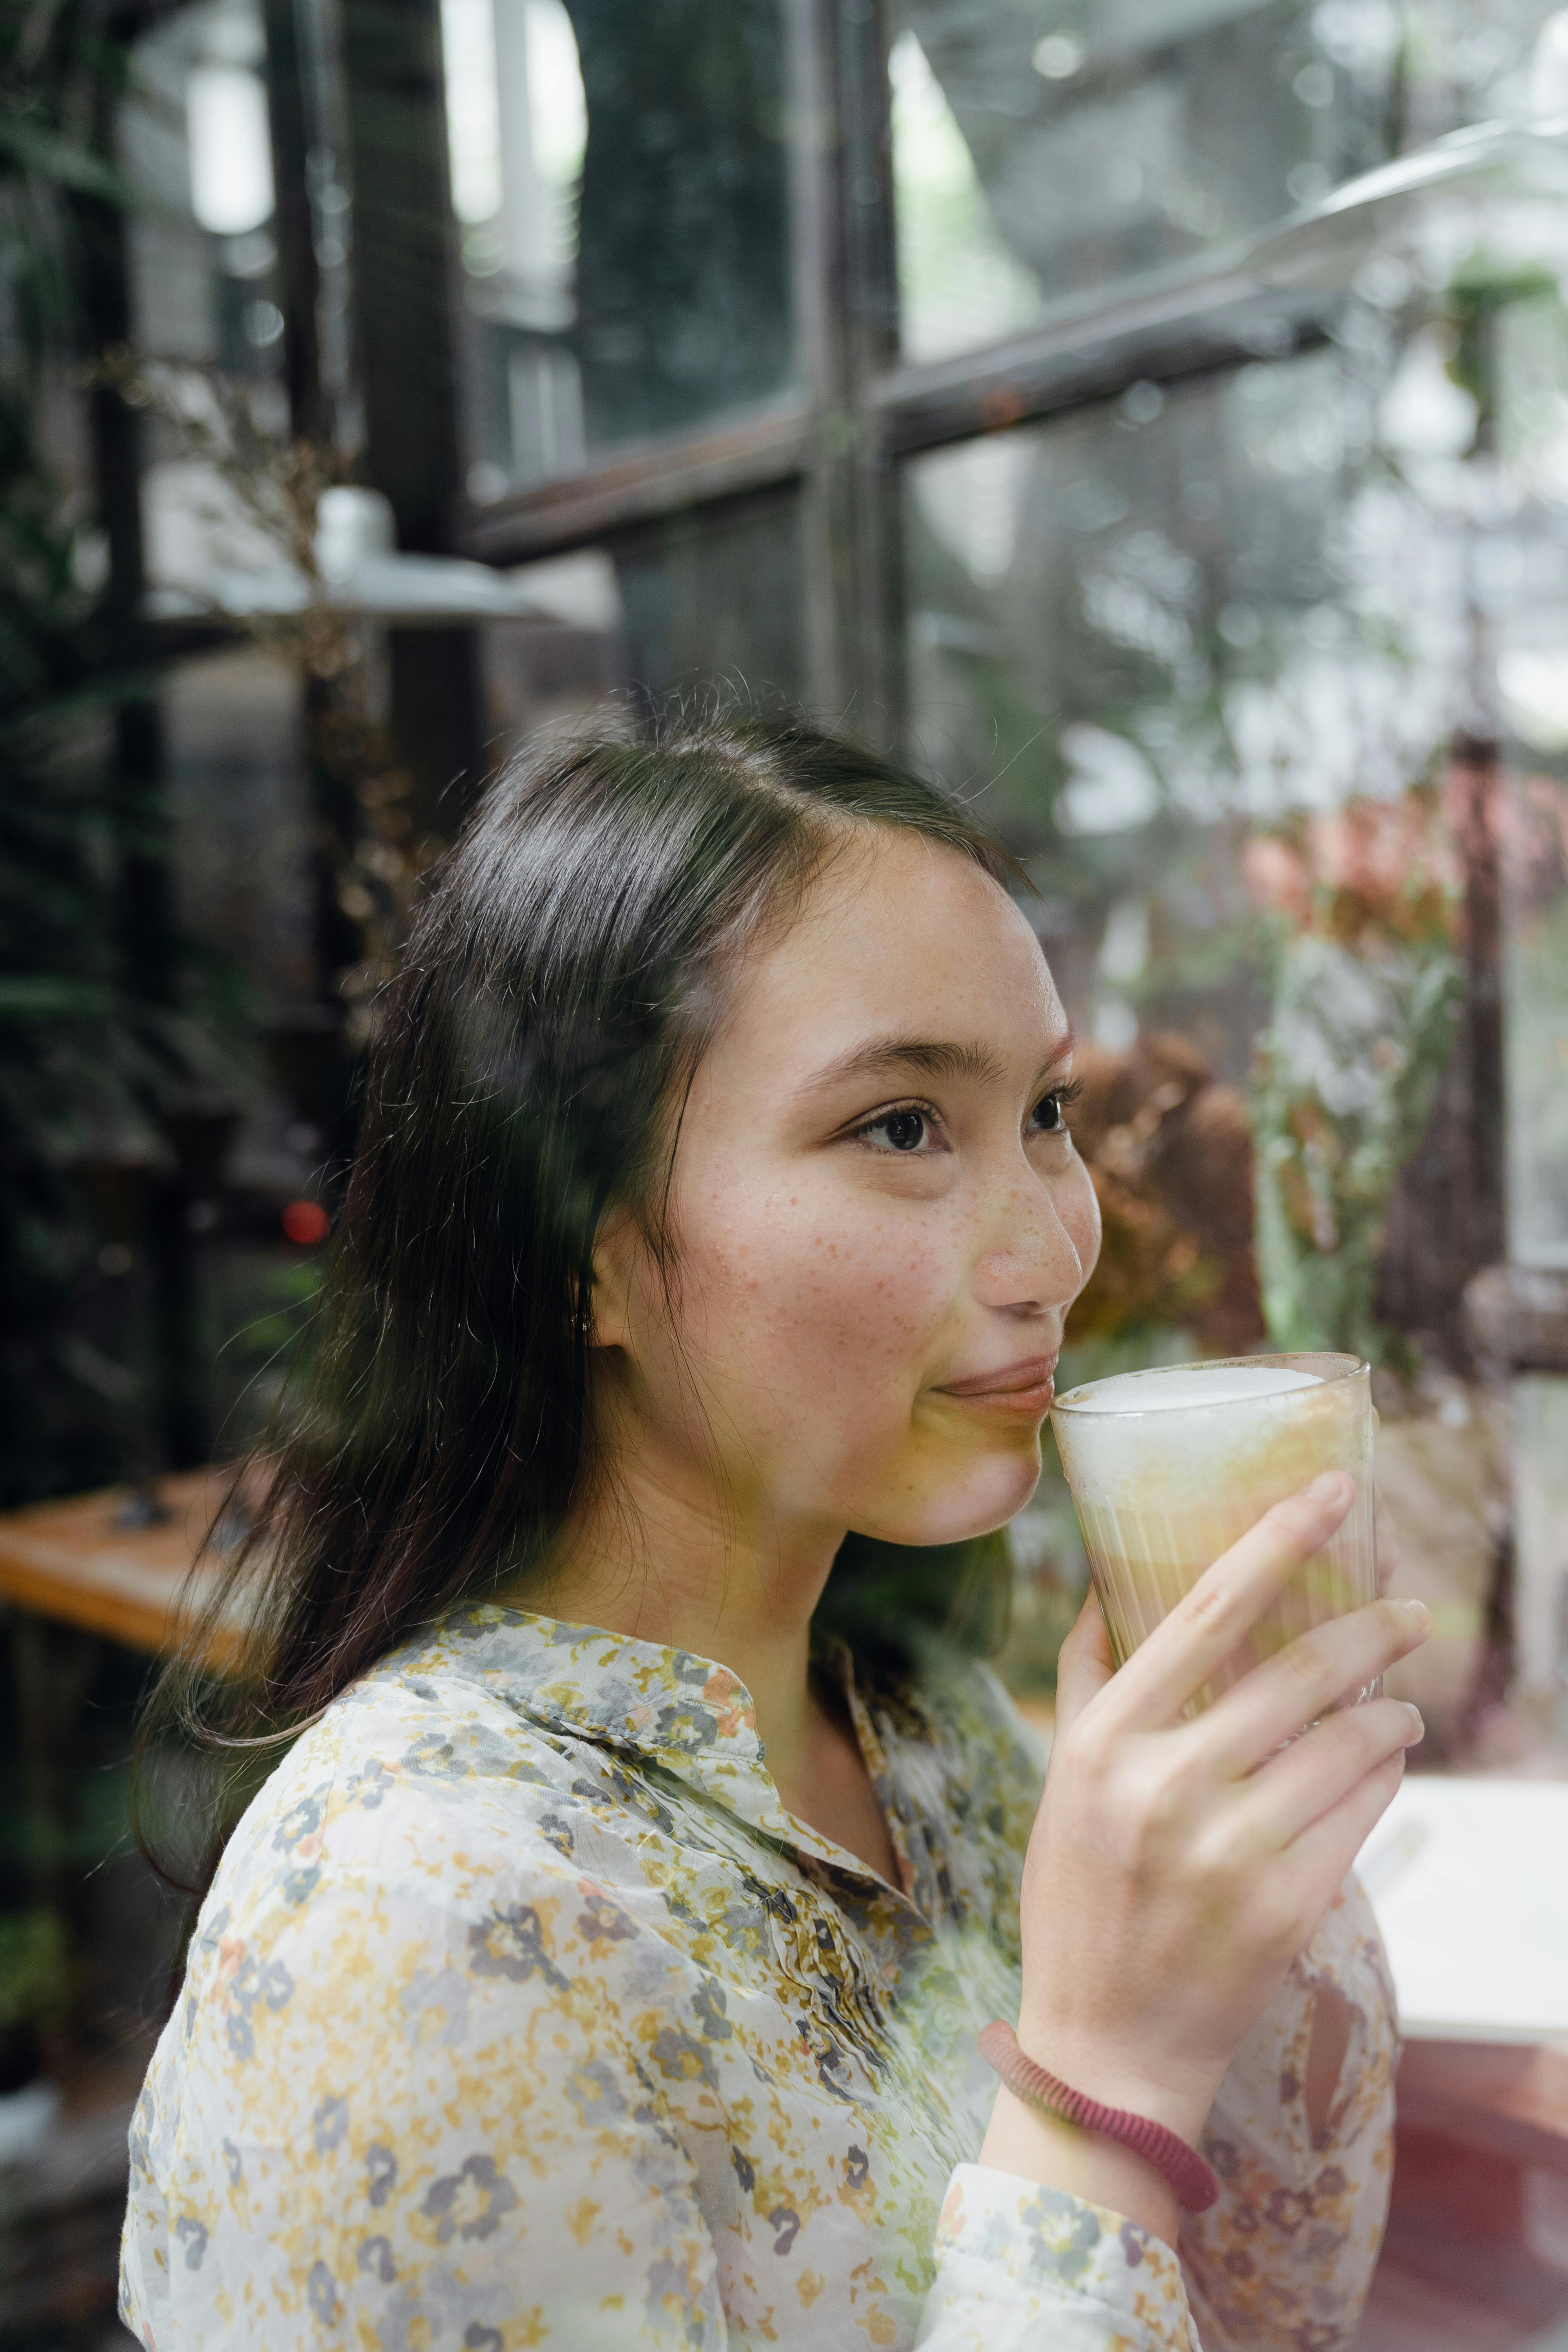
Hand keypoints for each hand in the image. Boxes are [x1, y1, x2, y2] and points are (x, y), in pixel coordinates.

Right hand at [1010, 1472, 1427, 2160]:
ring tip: (1399, 1708)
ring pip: (1346, 1743)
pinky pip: (1362, 1815)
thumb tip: (1105, 1590)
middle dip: (1373, 1630)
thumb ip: (1088, 1685)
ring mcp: (1229, 1849)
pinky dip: (1381, 1781)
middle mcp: (1166, 1786)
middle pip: (1299, 1669)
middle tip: (1411, 1610)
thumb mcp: (1061, 1784)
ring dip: (1389, 1715)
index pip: (1207, 1607)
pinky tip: (1382, 1771)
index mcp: (1106, 1743)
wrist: (1105, 2046)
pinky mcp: (1285, 1906)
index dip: (1277, 1538)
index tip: (1331, 1490)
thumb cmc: (1080, 1899)